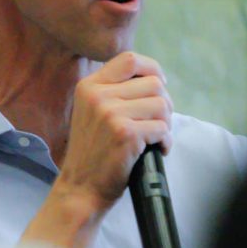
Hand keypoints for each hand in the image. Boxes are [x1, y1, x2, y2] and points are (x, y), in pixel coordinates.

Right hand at [57, 52, 172, 212]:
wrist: (80, 188)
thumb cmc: (92, 152)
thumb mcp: (91, 112)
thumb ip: (113, 92)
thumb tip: (154, 80)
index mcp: (89, 86)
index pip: (130, 59)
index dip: (152, 69)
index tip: (159, 85)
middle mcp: (98, 95)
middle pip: (154, 83)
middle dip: (164, 103)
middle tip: (158, 122)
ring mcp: (110, 114)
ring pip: (162, 105)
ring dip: (166, 124)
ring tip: (155, 138)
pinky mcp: (125, 134)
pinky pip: (162, 128)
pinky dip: (165, 141)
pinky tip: (156, 150)